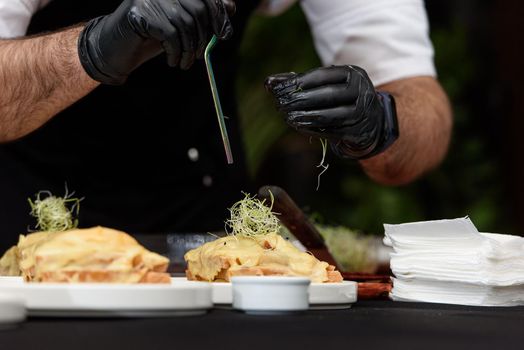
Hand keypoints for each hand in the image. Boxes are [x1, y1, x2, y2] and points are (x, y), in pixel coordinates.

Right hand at [78, 0, 233, 84]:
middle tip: (198, 56)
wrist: (118, 49)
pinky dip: (176, 52)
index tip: (224, 34)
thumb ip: (204, 15)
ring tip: (185, 63)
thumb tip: (230, 7)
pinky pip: (170, 33)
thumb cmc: (153, 37)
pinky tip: (173, 61)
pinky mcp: (138, 12)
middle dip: (203, 37)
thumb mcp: (182, 26)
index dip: (218, 14)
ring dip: (189, 50)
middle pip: (197, 9)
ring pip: (185, 24)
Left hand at [265, 65, 398, 159]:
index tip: (278, 88)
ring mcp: (363, 113)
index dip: (299, 81)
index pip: (323, 75)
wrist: (371, 122)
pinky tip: (299, 126)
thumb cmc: (341, 99)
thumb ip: (298, 82)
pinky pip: (333, 131)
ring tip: (287, 117)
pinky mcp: (359, 132)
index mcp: (354, 74)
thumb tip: (268, 83)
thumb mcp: (326, 86)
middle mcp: (362, 91)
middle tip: (280, 104)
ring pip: (331, 115)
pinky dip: (313, 129)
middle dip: (300, 99)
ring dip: (306, 116)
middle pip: (328, 94)